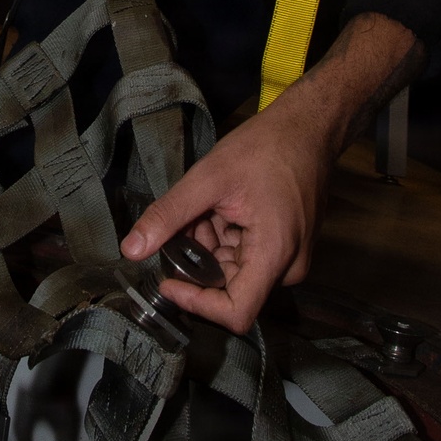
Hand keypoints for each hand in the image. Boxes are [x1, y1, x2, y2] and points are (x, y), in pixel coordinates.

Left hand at [119, 14, 423, 332]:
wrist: (308, 127)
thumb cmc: (266, 148)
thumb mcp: (208, 178)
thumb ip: (169, 216)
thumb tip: (131, 250)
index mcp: (275, 255)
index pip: (235, 313)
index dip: (197, 303)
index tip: (168, 281)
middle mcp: (288, 267)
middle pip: (231, 288)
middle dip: (199, 262)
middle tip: (186, 222)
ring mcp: (291, 258)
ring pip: (236, 272)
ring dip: (210, 247)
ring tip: (206, 207)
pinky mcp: (288, 248)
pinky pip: (249, 258)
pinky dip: (225, 239)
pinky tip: (220, 208)